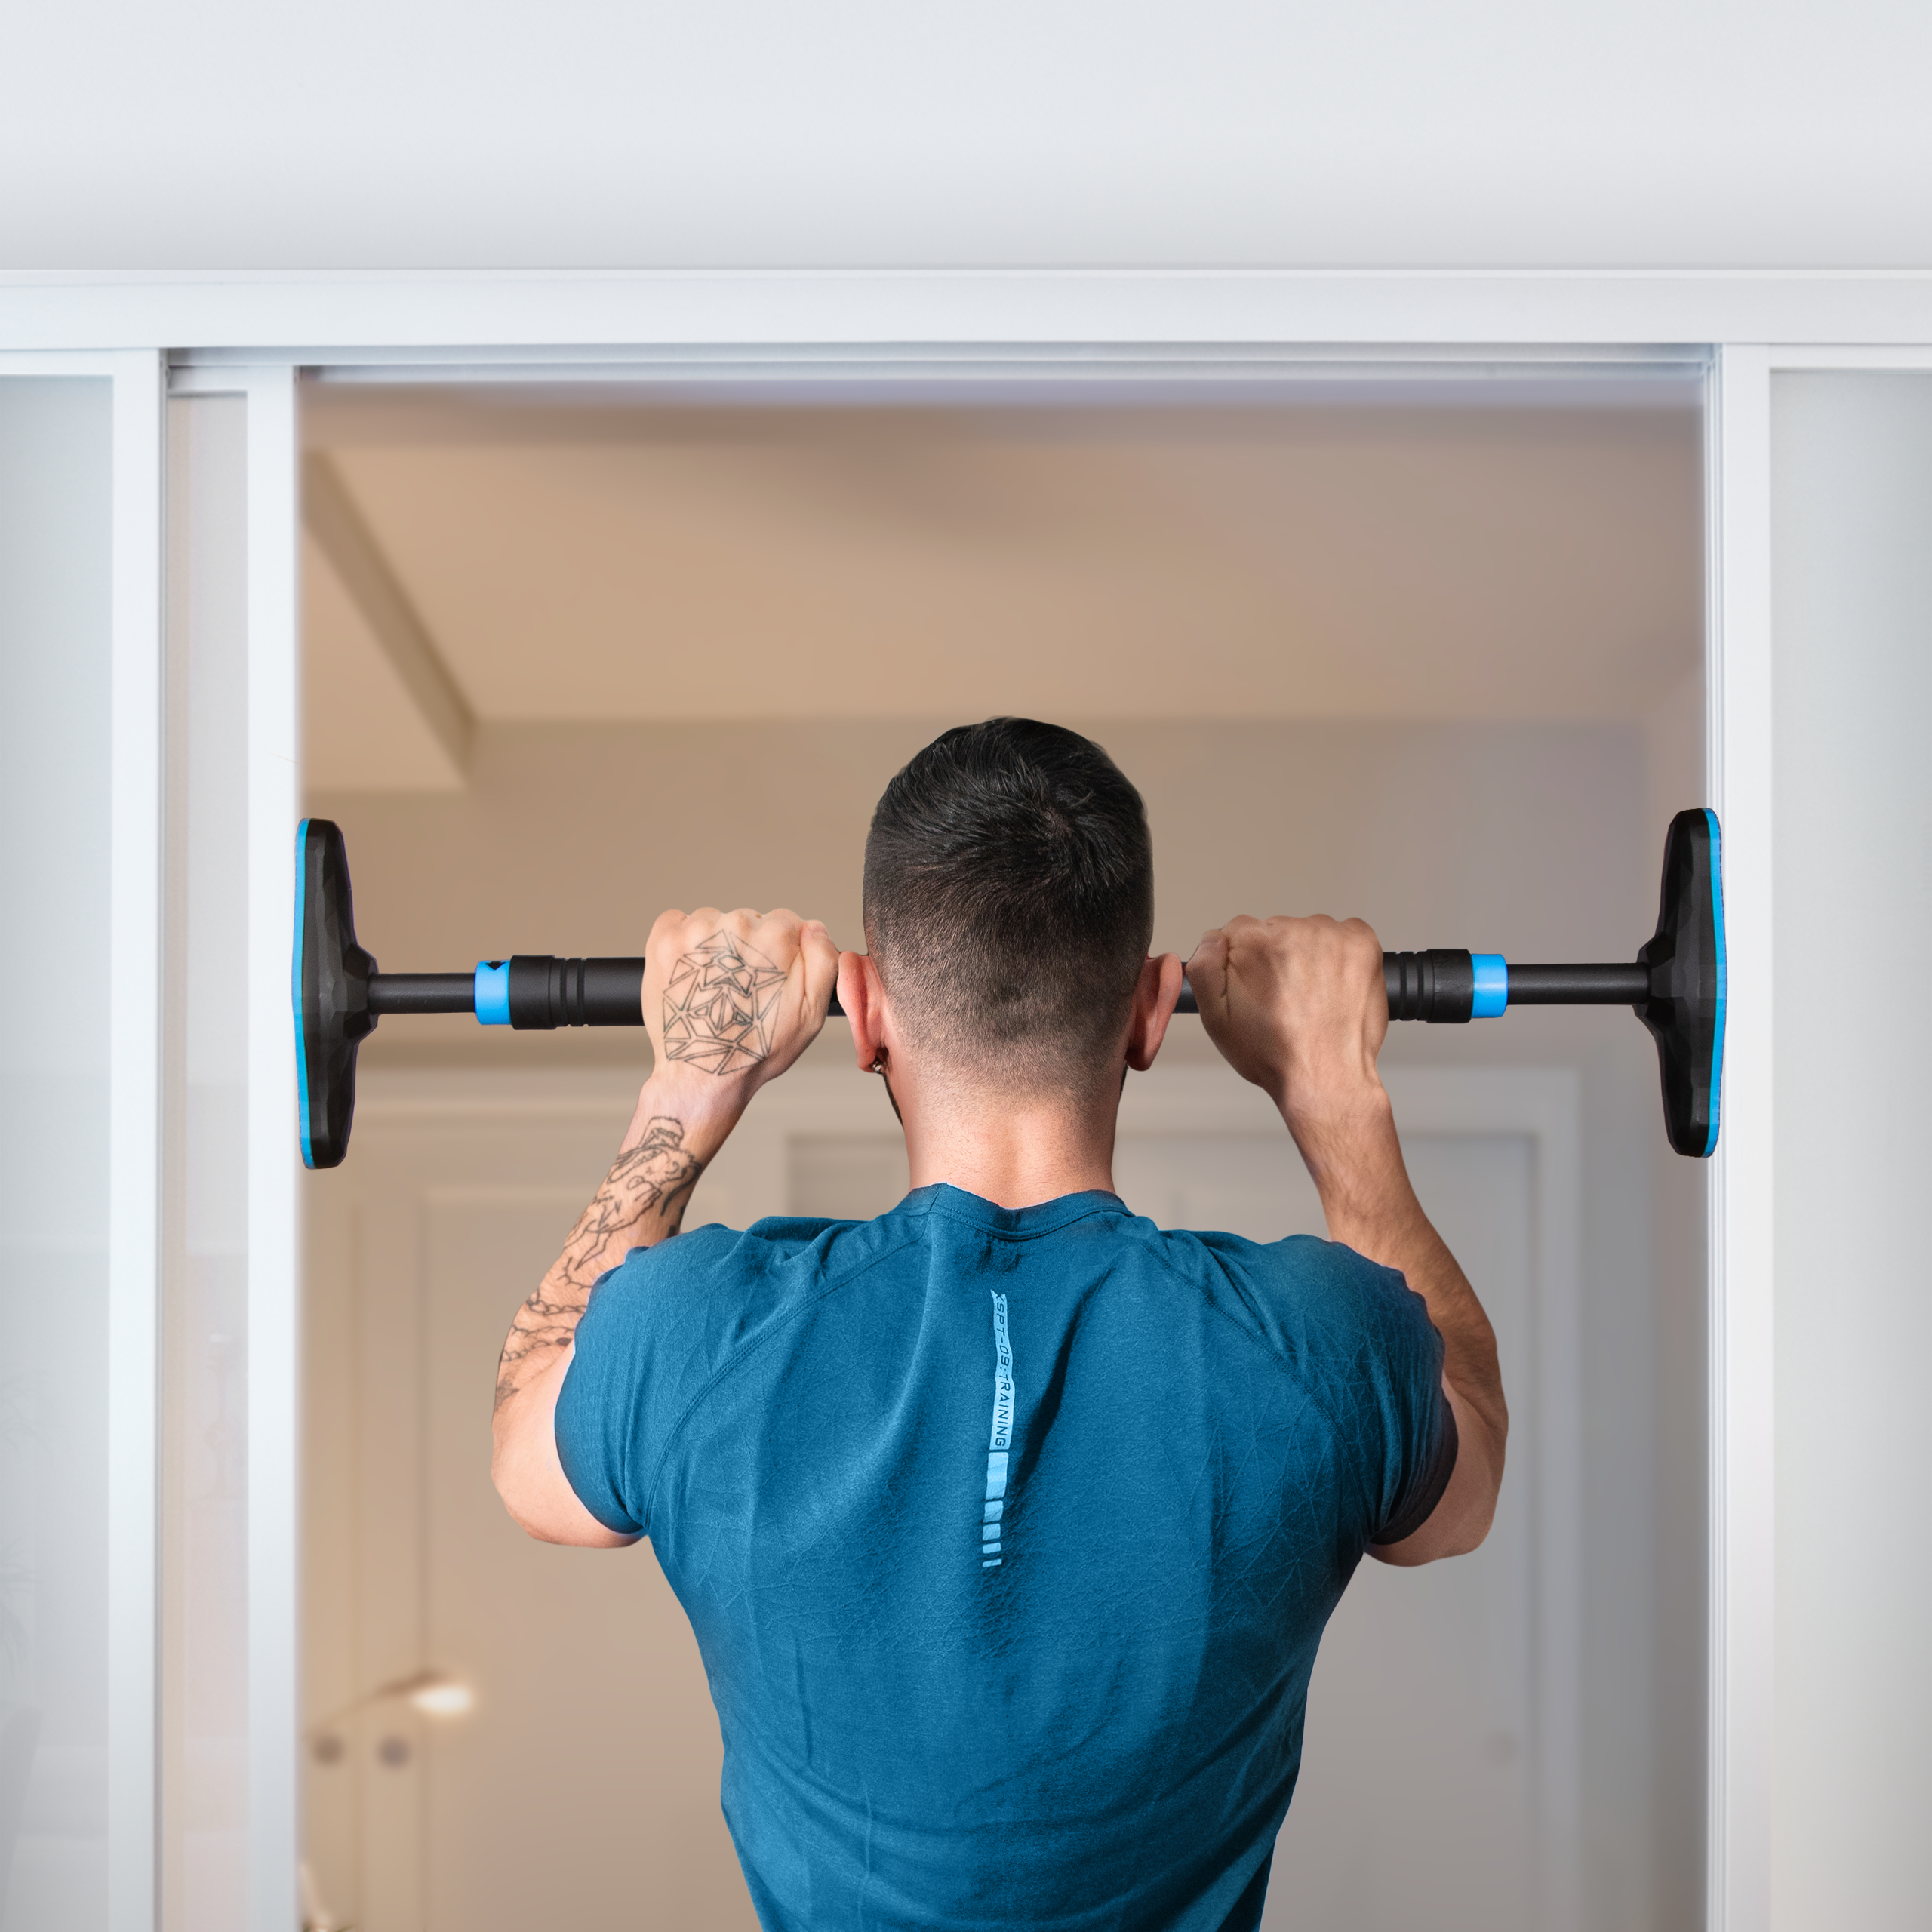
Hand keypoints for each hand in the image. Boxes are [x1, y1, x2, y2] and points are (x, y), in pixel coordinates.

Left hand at [642, 906, 839, 1117]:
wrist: (700, 1075)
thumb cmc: (754, 1049)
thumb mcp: (811, 1013)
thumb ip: (823, 961)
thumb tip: (814, 929)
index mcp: (775, 937)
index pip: (785, 922)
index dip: (782, 952)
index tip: (770, 978)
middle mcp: (734, 925)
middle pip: (750, 921)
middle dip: (749, 949)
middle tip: (742, 991)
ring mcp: (695, 931)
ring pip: (715, 923)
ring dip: (716, 946)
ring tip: (715, 988)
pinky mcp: (664, 940)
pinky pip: (678, 922)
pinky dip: (683, 943)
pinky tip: (692, 974)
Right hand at [1186, 914, 1389, 1132]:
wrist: (1326, 1078)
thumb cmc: (1276, 1054)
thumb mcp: (1215, 1018)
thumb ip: (1203, 968)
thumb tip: (1212, 939)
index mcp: (1256, 944)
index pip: (1239, 930)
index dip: (1243, 961)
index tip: (1255, 985)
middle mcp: (1296, 932)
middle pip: (1276, 929)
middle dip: (1276, 958)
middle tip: (1283, 997)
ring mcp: (1333, 937)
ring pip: (1309, 932)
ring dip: (1309, 956)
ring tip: (1310, 996)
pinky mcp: (1362, 944)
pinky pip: (1344, 933)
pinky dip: (1339, 954)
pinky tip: (1332, 984)